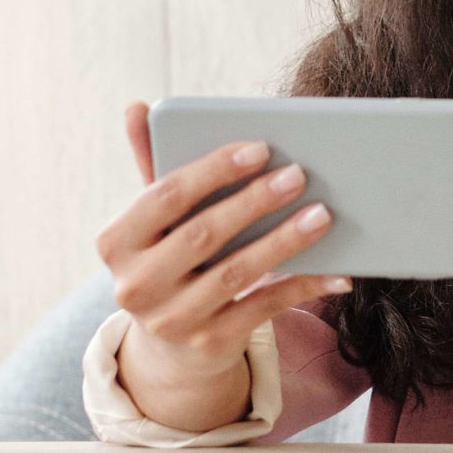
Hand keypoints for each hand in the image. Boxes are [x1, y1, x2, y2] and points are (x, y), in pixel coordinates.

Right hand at [97, 101, 352, 397]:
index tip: (261, 147)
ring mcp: (171, 320)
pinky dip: (302, 287)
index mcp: (116, 242)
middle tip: (299, 174)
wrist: (169, 347)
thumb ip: (152, 163)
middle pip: (204, 234)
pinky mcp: (208, 345)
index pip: (166, 195)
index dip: (214, 169)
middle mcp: (136, 285)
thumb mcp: (155, 219)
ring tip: (322, 214)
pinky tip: (335, 271)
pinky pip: (262, 309)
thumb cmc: (169, 258)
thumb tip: (137, 106)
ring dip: (284, 241)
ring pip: (236, 273)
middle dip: (255, 201)